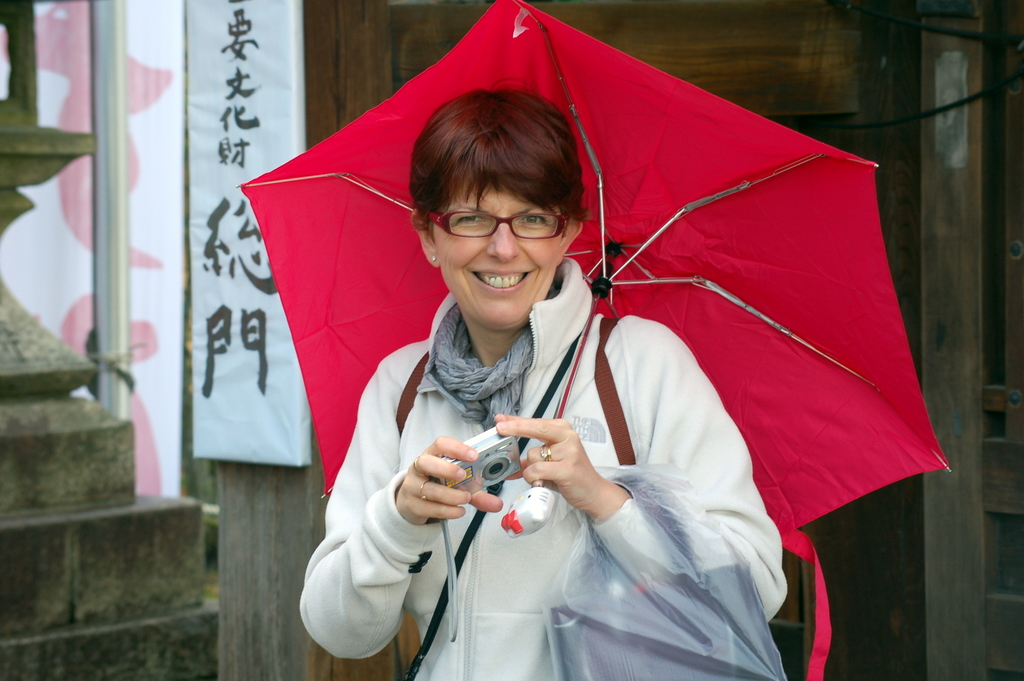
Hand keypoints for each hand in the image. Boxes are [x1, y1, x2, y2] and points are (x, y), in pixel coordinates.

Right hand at [396, 436, 504, 524]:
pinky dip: (447, 510)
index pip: (440, 444)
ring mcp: (413, 486)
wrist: (415, 502)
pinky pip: (429, 507)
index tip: (474, 455)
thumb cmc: (439, 485)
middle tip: (463, 475)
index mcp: (433, 455)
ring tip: (466, 498)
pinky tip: (458, 511)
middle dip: (446, 469)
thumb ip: (478, 493)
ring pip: (429, 489)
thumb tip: (498, 504)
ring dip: (451, 495)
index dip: (456, 448)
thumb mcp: (459, 485)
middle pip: (426, 462)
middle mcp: (420, 468)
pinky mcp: (412, 504)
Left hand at [494, 414, 628, 518]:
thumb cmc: (571, 474)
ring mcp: (569, 452)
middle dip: (515, 427)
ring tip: (543, 476)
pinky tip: (542, 481)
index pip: (535, 422)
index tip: (499, 419)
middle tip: (499, 428)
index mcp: (563, 430)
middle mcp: (568, 436)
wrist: (593, 491)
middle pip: (535, 428)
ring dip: (531, 469)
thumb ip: (530, 459)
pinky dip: (534, 477)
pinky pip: (537, 470)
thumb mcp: (550, 462)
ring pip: (533, 455)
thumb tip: (509, 463)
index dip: (515, 421)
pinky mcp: (568, 468)